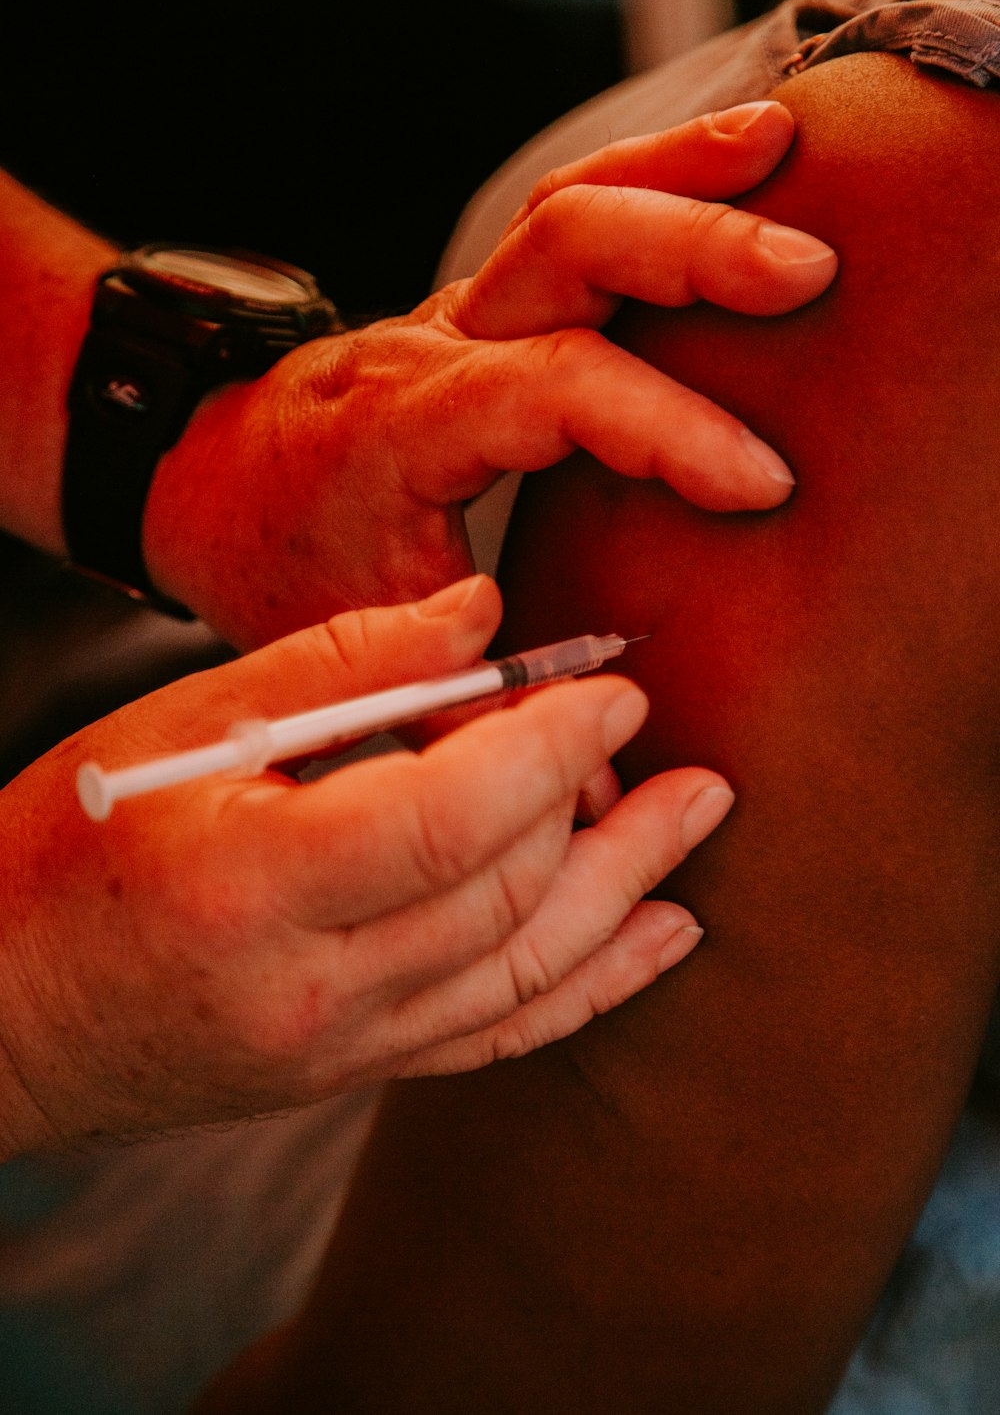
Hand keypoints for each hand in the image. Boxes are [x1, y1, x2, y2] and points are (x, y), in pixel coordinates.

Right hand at [0, 576, 730, 1153]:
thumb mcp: (178, 727)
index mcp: (249, 883)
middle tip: (656, 729)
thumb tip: (482, 615)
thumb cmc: (69, 841)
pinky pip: (501, 1036)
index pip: (449, 821)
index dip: (550, 750)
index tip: (611, 691)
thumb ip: (337, 668)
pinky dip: (595, 987)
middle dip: (599, 807)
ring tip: (700, 816)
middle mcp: (310, 990)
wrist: (5, 1009)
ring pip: (526, 974)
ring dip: (628, 889)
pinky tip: (663, 937)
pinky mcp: (358, 1070)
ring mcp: (342, 1049)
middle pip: (507, 898)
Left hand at [143, 101, 835, 647]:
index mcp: (407, 427)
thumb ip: (461, 715)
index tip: (757, 484)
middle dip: (691, 251)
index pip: (551, 389)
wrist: (203, 474)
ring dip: (682, 180)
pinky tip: (727, 170)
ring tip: (785, 159)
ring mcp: (461, 313)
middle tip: (802, 276)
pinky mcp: (488, 309)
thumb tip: (580, 796)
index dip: (663, 428)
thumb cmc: (273, 553)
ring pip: (571, 207)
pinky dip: (652, 185)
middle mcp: (438, 347)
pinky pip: (572, 223)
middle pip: (565, 248)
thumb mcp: (351, 643)